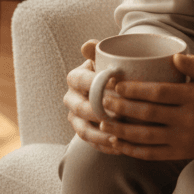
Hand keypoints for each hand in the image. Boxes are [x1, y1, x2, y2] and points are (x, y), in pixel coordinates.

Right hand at [63, 39, 120, 154]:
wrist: (114, 86)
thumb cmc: (114, 69)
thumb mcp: (108, 59)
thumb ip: (99, 52)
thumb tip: (87, 45)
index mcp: (75, 77)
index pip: (81, 80)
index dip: (98, 84)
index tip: (119, 86)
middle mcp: (71, 98)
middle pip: (82, 108)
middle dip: (101, 113)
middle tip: (122, 115)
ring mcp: (75, 118)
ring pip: (84, 130)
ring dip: (102, 135)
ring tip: (120, 136)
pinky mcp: (83, 133)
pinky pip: (91, 144)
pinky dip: (104, 147)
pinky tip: (120, 148)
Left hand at [97, 53, 193, 161]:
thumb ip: (193, 64)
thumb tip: (174, 56)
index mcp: (192, 97)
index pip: (159, 92)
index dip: (136, 89)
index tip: (116, 85)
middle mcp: (187, 119)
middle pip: (149, 114)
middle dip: (123, 108)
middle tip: (103, 101)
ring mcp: (183, 139)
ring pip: (146, 136)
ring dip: (122, 130)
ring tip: (103, 121)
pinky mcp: (179, 154)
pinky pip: (151, 153)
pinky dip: (131, 149)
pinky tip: (116, 142)